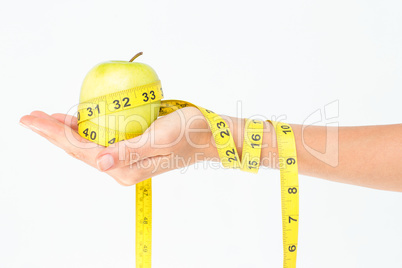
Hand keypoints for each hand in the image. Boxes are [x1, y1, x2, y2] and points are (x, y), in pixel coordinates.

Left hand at [19, 107, 215, 185]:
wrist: (209, 135)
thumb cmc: (190, 133)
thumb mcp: (161, 139)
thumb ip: (130, 151)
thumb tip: (100, 163)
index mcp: (127, 167)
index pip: (83, 150)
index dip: (56, 134)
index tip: (35, 119)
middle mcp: (122, 166)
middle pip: (79, 150)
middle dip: (53, 134)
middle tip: (29, 117)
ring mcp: (126, 158)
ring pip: (87, 146)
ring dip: (65, 131)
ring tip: (45, 118)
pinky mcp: (131, 149)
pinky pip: (100, 141)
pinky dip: (84, 130)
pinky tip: (75, 120)